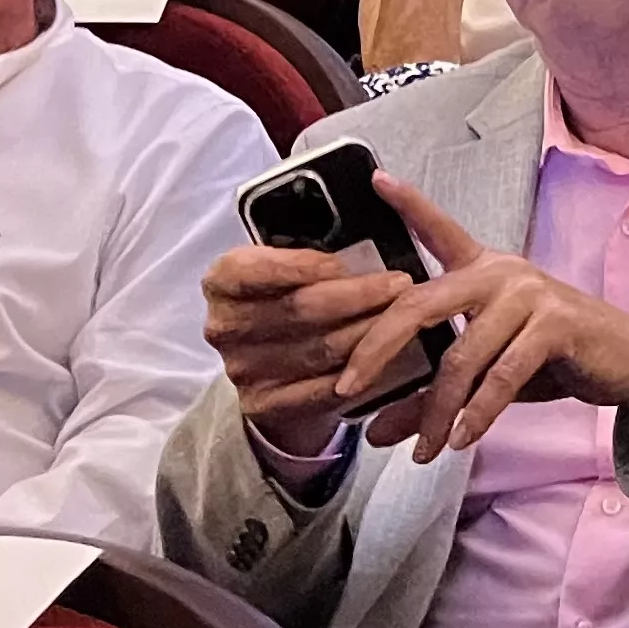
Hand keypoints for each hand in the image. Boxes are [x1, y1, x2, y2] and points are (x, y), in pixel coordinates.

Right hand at [202, 237, 425, 460]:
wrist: (273, 364)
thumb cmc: (289, 296)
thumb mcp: (287, 263)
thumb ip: (310, 248)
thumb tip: (364, 223)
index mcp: (222, 280)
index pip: (254, 268)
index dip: (301, 265)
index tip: (344, 262)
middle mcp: (223, 326)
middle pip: (297, 309)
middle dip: (357, 295)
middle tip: (401, 284)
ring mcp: (240, 369)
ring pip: (318, 349)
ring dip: (369, 333)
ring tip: (405, 316)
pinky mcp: (262, 404)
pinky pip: (321, 389)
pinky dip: (359, 371)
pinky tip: (387, 355)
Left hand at [334, 173, 628, 462]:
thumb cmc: (554, 358)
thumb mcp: (485, 375)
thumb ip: (430, 397)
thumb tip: (374, 432)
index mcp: (484, 271)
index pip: (439, 231)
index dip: (408, 204)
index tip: (376, 179)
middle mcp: (502, 273)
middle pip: (420, 304)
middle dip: (376, 347)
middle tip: (346, 387)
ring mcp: (528, 295)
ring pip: (460, 356)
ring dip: (437, 410)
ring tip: (426, 449)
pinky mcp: (555, 324)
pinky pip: (502, 375)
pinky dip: (478, 413)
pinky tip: (462, 439)